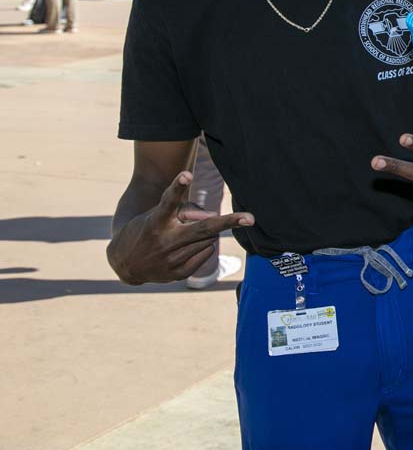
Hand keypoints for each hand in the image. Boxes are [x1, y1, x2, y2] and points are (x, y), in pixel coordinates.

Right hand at [108, 172, 253, 284]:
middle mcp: (164, 242)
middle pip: (203, 229)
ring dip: (206, 234)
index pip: (168, 202)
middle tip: (251, 218)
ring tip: (186, 235)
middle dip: (228, 222)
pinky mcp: (177, 274)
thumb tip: (213, 218)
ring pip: (208, 240)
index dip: (178, 188)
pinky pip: (205, 254)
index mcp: (156, 221)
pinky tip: (186, 248)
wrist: (124, 263)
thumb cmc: (148, 228)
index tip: (187, 174)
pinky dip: (203, 247)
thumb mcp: (159, 215)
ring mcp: (171, 260)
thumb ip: (186, 211)